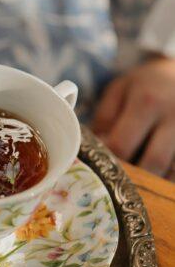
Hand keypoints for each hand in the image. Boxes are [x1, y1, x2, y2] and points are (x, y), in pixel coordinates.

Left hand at [93, 57, 174, 179]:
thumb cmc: (144, 84)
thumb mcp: (117, 92)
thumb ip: (103, 120)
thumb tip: (98, 150)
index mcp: (147, 102)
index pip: (122, 145)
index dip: (108, 159)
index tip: (101, 163)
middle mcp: (174, 117)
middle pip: (153, 163)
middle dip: (134, 177)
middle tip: (120, 181)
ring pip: (173, 172)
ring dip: (155, 182)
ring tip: (139, 181)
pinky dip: (168, 178)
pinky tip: (156, 176)